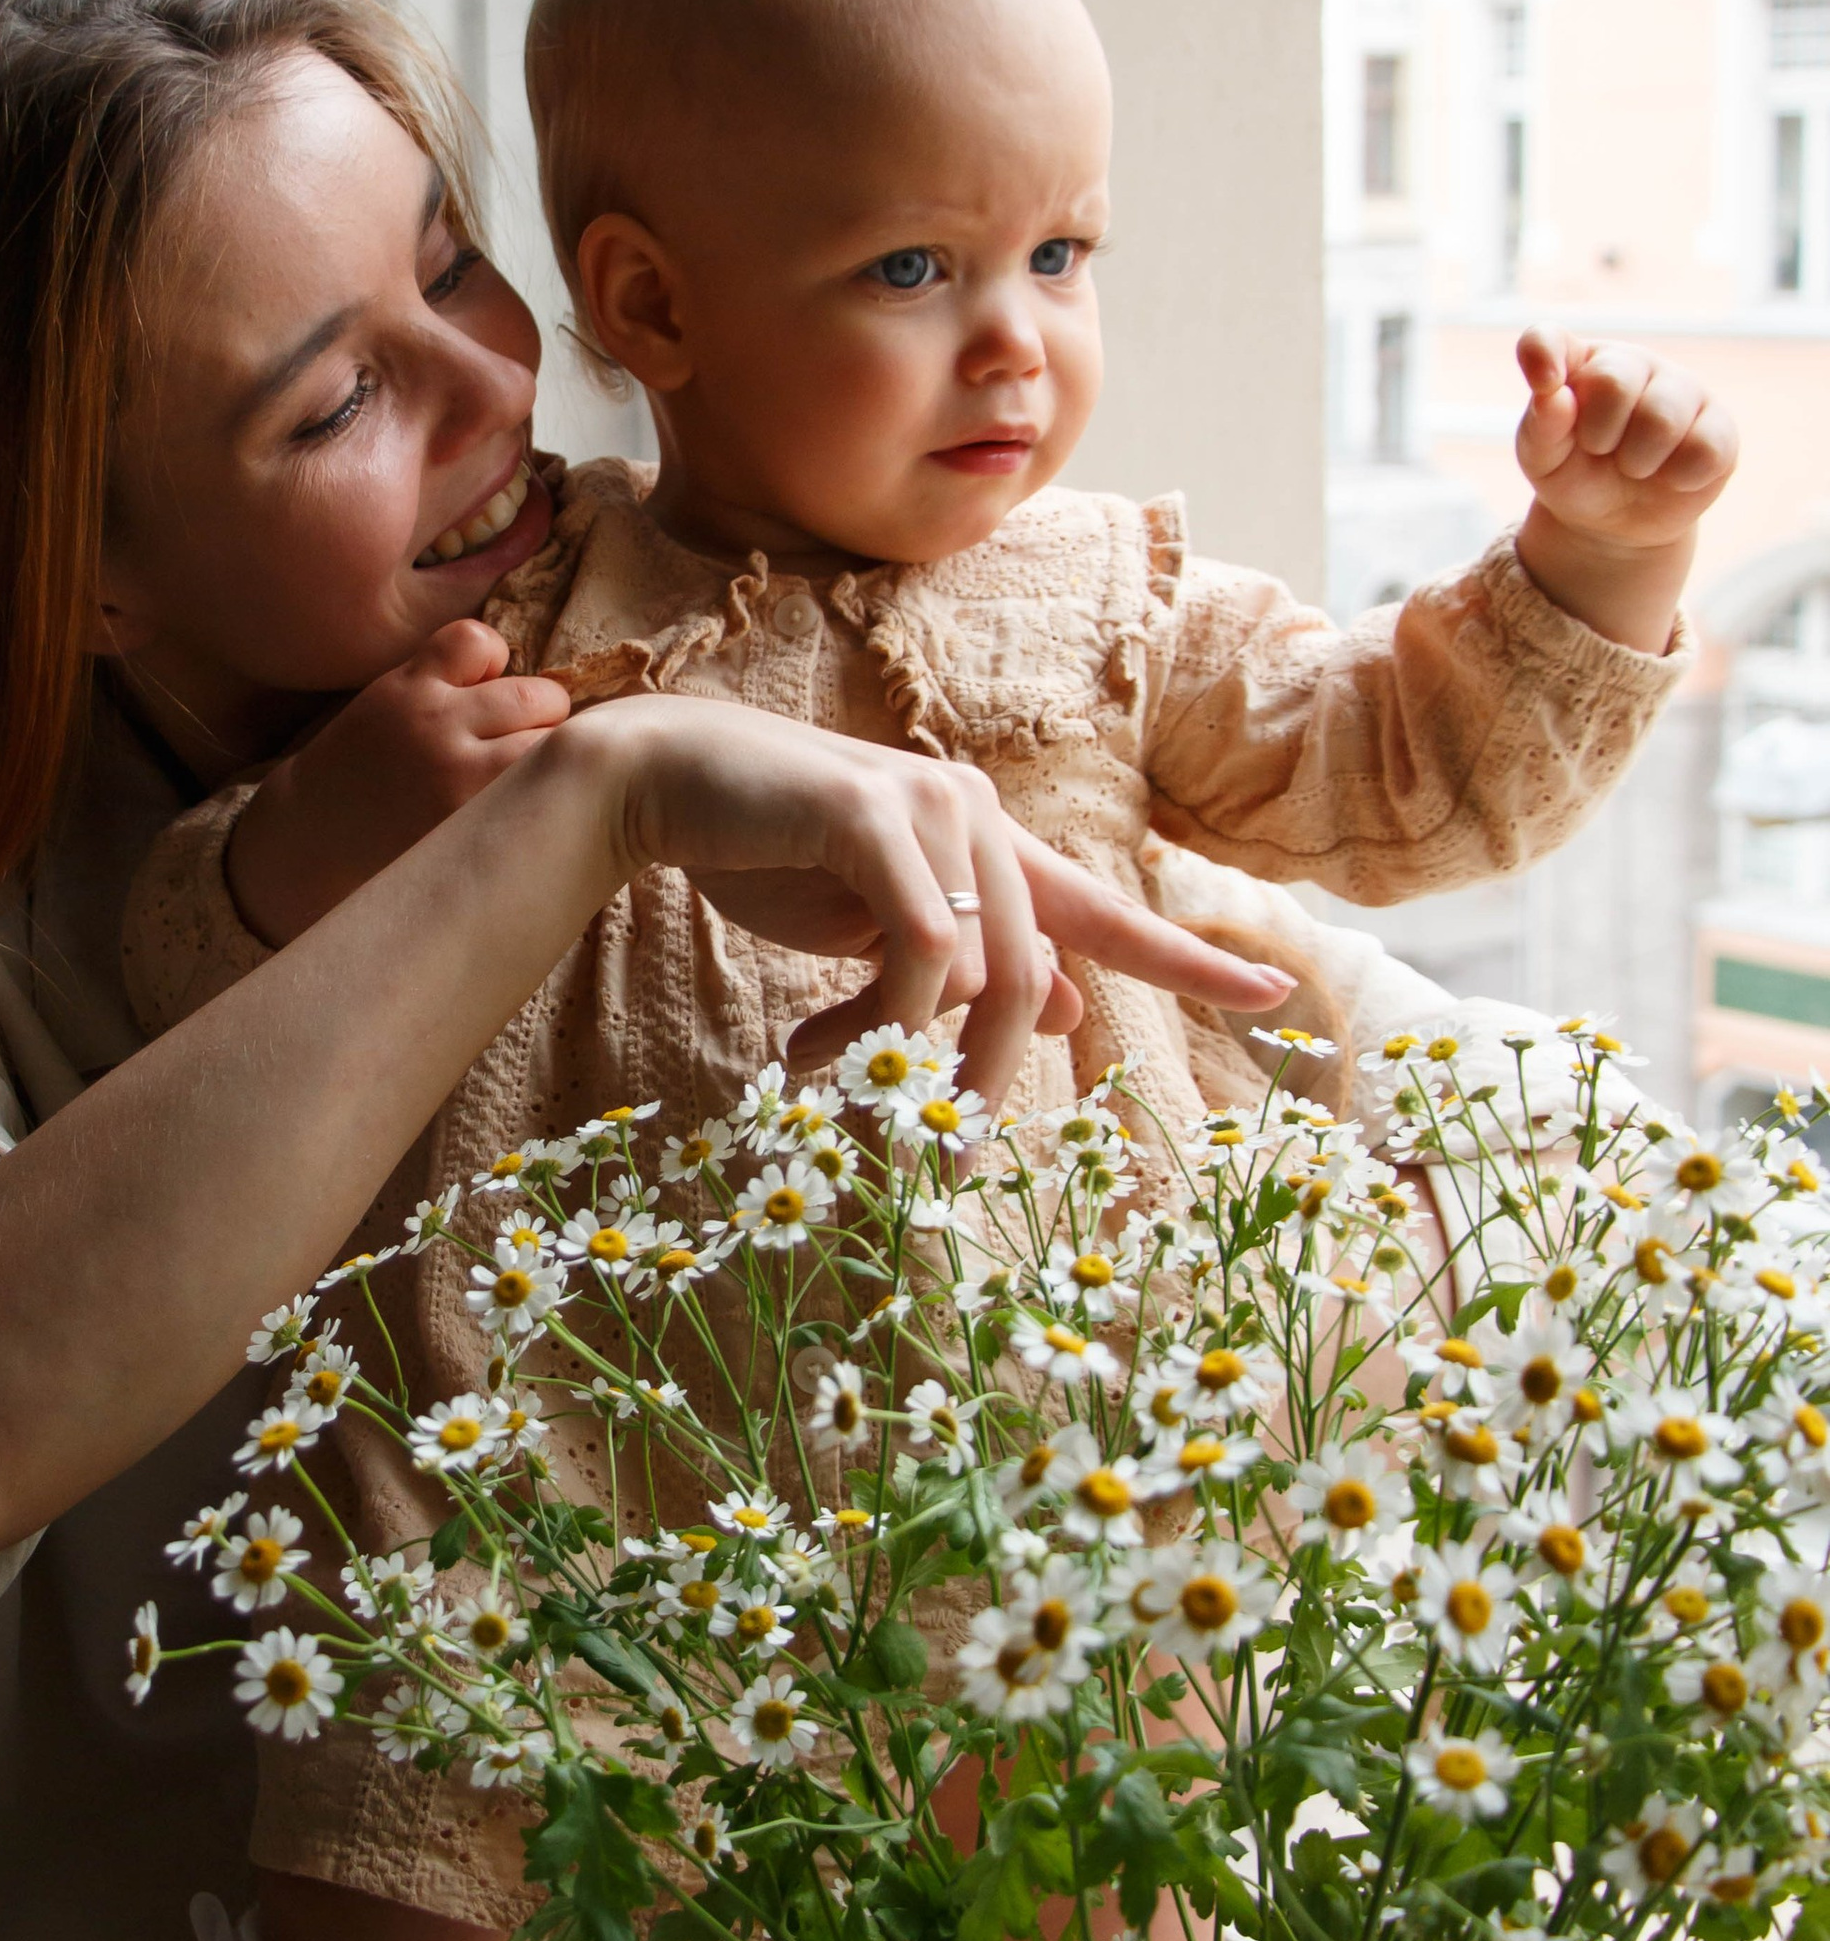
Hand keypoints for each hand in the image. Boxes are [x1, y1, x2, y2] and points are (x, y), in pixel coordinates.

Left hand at [228, 622, 570, 944]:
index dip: (578, 780)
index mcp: (476, 815)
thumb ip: (525, 840)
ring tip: (512, 734)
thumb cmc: (400, 869)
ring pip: (526, 687)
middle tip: (535, 769)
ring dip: (533, 708)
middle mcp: (456, 759)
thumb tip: (604, 815)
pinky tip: (480, 687)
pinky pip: (472, 640)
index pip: (567, 772)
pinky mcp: (402, 684)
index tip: (572, 792)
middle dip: (558, 746)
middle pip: (556, 727)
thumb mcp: (466, 872)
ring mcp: (428, 714)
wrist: (308, 842)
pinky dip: (489, 657)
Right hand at [578, 701, 1294, 1109]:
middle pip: (1033, 980)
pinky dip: (880, 1019)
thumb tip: (1047, 1012)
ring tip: (825, 1076)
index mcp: (993, 847)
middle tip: (937, 1157)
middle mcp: (984, 817)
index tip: (1272, 990)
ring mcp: (938, 806)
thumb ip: (956, 961)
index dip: (1189, 957)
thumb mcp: (876, 928)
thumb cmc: (770, 857)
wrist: (667, 783)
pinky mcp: (880, 816)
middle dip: (986, 1080)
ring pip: (979, 976)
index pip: (1106, 913)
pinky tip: (811, 1047)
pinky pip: (925, 951)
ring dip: (902, 1055)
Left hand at [1511, 327, 1734, 655]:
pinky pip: (1704, 450)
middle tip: (1600, 451)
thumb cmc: (1575, 475)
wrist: (1616, 521)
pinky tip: (1670, 476)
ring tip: (1633, 467)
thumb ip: (1542, 425)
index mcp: (1578, 362)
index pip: (1548, 339)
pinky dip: (1678, 477)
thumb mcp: (1544, 458)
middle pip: (1613, 383)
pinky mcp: (1719, 425)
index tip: (1544, 384)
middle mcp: (1633, 362)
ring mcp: (1682, 388)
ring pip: (1662, 419)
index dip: (1542, 355)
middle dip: (1597, 435)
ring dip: (1637, 461)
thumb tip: (1555, 396)